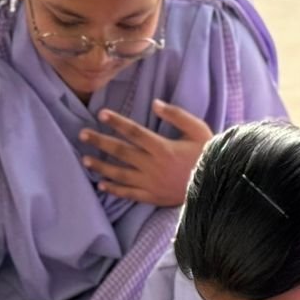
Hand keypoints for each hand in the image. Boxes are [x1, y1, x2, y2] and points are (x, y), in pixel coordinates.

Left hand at [79, 100, 212, 206]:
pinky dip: (115, 189)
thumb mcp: (198, 129)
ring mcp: (151, 183)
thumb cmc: (208, 154)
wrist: (217, 185)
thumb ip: (176, 115)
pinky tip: (101, 184)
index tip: (101, 114)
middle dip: (100, 142)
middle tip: (82, 135)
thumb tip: (155, 103)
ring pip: (120, 174)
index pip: (134, 132)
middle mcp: (153, 165)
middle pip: (121, 152)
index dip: (117, 122)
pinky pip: (129, 194)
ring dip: (101, 167)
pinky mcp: (153, 197)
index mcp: (163, 147)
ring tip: (85, 160)